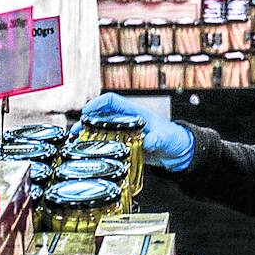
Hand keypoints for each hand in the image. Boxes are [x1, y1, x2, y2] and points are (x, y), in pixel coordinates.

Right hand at [78, 93, 194, 171]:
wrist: (179, 152)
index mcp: (135, 112)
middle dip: (86, 121)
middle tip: (75, 131)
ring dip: (87, 135)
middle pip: (101, 116)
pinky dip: (96, 147)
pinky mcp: (125, 146)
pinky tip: (87, 154)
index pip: (112, 101)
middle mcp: (127, 121)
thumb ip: (156, 138)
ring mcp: (125, 133)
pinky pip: (107, 144)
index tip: (86, 112)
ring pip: (101, 130)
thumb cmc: (174, 138)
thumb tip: (147, 142)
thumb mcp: (165, 138)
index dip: (98, 103)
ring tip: (75, 143)